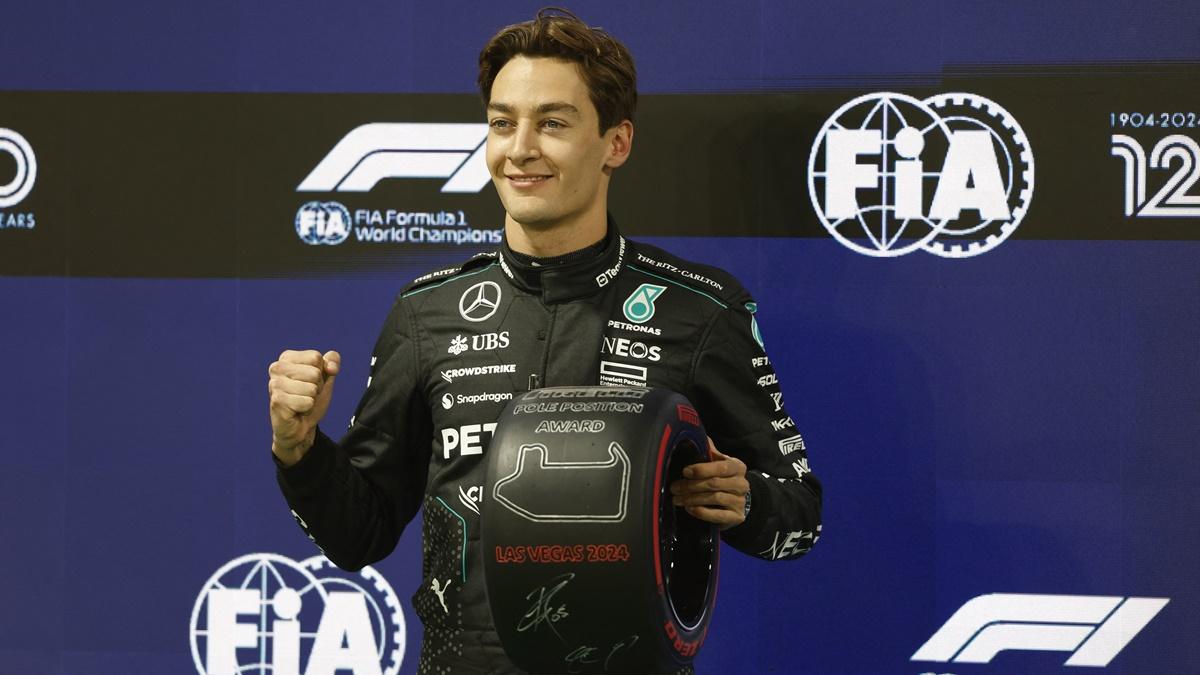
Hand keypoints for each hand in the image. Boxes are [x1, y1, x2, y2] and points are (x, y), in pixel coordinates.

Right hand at [268, 349, 340, 465]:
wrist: (301, 426)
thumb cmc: (310, 398)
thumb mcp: (325, 377)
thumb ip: (332, 362)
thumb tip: (332, 366)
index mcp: (287, 358)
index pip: (316, 357)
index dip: (321, 372)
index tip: (311, 382)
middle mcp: (277, 368)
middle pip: (315, 373)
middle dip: (317, 387)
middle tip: (306, 395)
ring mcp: (275, 384)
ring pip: (312, 388)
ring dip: (312, 399)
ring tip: (301, 402)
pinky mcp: (277, 401)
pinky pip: (307, 402)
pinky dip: (307, 408)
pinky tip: (298, 410)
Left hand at [669, 437, 748, 529]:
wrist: (738, 500)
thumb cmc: (724, 478)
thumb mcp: (719, 463)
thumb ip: (709, 451)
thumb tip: (694, 433)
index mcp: (737, 467)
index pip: (721, 467)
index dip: (702, 469)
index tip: (685, 471)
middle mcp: (742, 484)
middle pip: (714, 484)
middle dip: (690, 486)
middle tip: (674, 487)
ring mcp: (740, 501)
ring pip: (714, 498)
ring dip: (692, 499)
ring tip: (677, 499)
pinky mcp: (737, 516)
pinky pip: (718, 515)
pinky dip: (702, 512)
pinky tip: (689, 508)